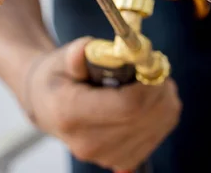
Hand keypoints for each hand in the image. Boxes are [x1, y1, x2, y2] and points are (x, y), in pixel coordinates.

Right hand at [23, 38, 181, 170]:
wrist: (47, 106)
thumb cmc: (57, 78)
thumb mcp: (60, 59)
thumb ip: (76, 54)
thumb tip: (87, 48)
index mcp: (68, 112)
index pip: (127, 105)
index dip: (147, 84)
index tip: (150, 63)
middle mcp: (86, 142)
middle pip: (144, 117)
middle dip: (158, 88)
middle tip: (155, 67)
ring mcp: (105, 156)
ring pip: (156, 126)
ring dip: (163, 100)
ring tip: (150, 80)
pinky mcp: (122, 161)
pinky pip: (158, 135)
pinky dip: (161, 114)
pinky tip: (148, 99)